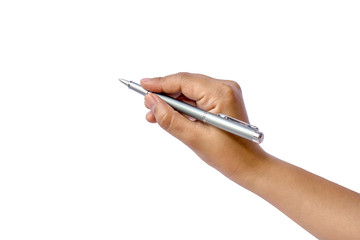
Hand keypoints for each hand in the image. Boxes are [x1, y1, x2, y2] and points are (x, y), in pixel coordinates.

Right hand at [141, 72, 267, 179]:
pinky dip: (183, 107)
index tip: (141, 85)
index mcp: (221, 93)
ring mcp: (225, 93)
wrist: (249, 165)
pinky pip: (197, 98)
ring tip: (154, 114)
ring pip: (190, 91)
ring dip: (172, 102)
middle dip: (164, 94)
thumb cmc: (228, 155)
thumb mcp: (194, 138)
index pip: (183, 81)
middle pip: (186, 84)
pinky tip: (169, 115)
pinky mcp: (222, 101)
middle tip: (146, 104)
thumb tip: (151, 101)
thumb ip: (169, 118)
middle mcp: (225, 88)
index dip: (160, 83)